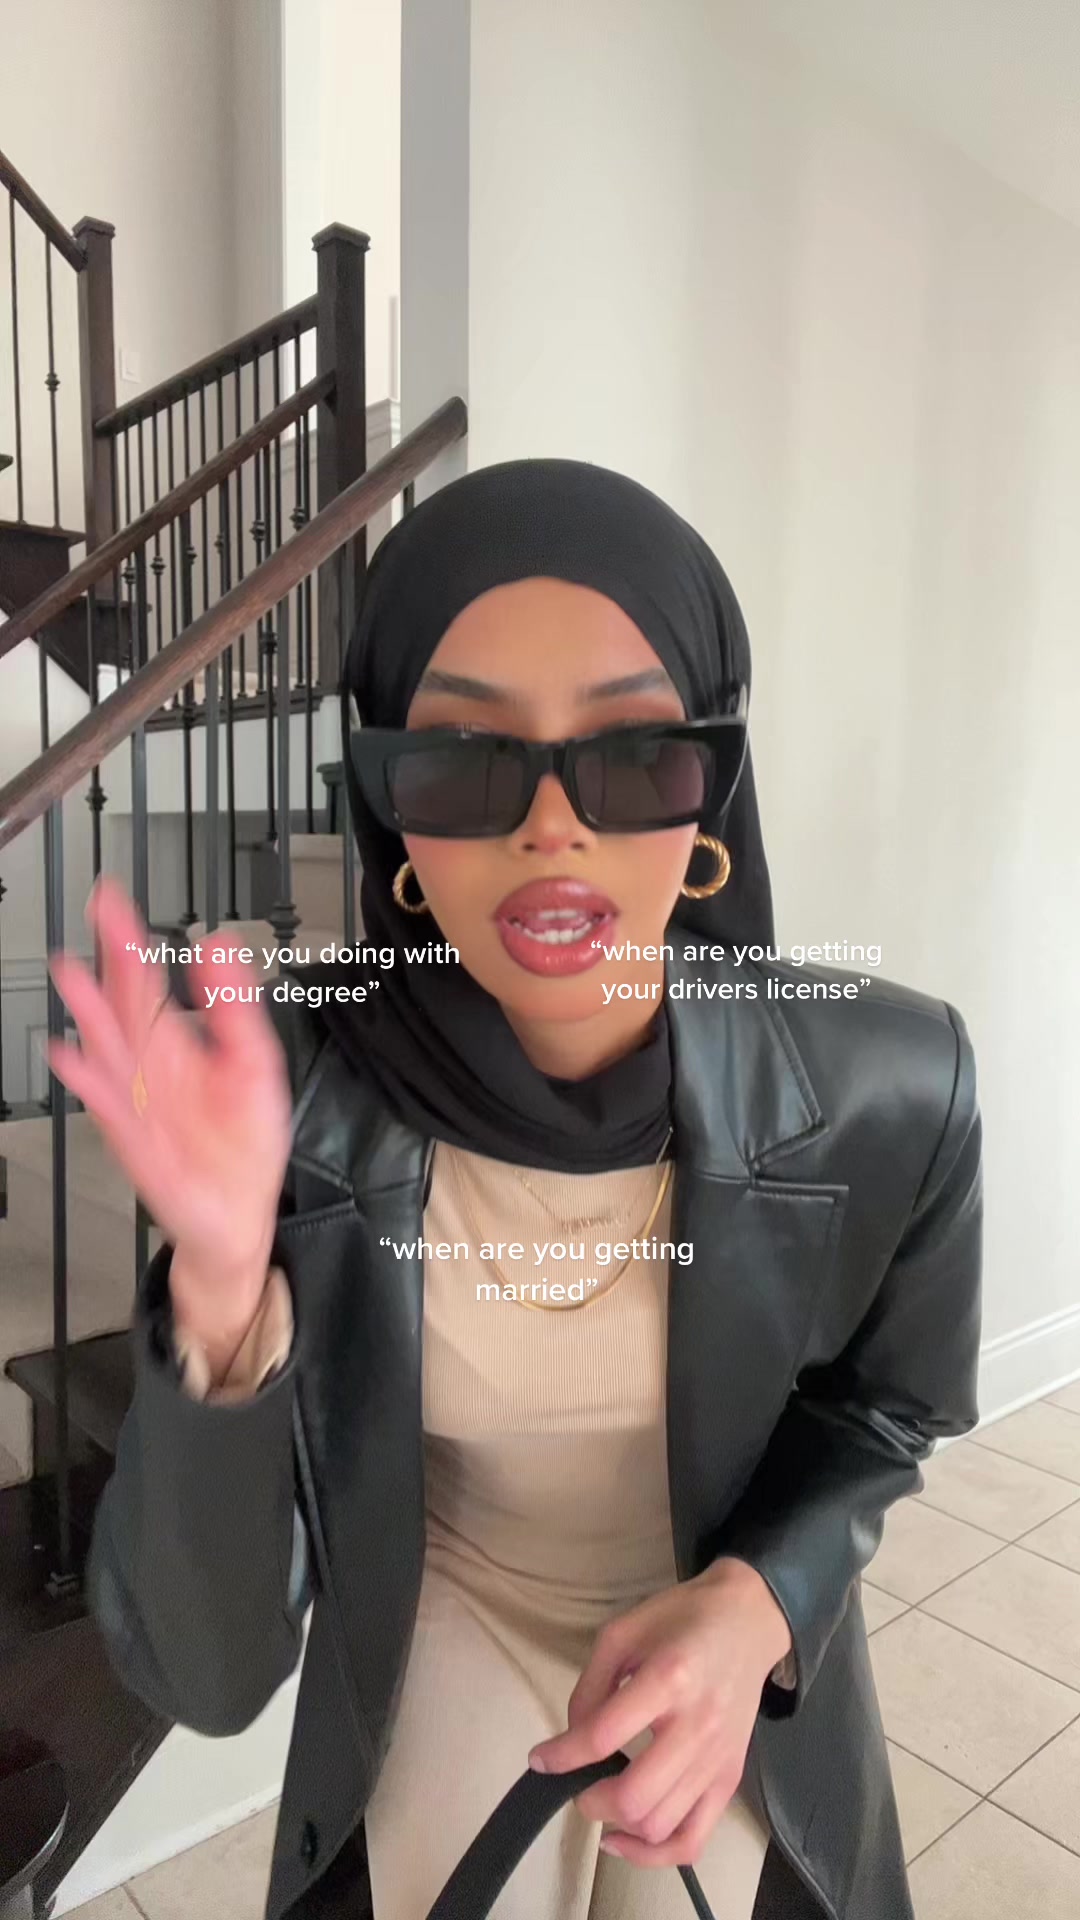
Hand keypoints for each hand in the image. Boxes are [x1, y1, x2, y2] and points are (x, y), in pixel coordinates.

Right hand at [44, 874, 292, 1339]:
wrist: (238, 1214)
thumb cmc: (244, 1145)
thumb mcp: (255, 1066)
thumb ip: (236, 1008)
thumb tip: (222, 949)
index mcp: (180, 1047)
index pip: (150, 985)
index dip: (132, 942)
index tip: (114, 903)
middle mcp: (151, 1068)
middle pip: (126, 1005)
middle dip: (112, 960)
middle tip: (96, 915)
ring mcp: (139, 1099)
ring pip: (110, 1047)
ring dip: (91, 1012)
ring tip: (72, 975)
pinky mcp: (136, 1136)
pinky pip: (109, 1103)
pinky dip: (90, 1082)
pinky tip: (69, 1057)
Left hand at [527, 1558, 791, 1868]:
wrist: (748, 1620)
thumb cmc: (682, 1618)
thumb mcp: (623, 1632)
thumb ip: (591, 1685)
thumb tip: (572, 1737)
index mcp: (667, 1678)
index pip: (602, 1736)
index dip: (561, 1755)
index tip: (539, 1760)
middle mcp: (696, 1726)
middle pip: (634, 1796)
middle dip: (590, 1801)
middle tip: (577, 1784)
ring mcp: (717, 1759)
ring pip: (659, 1825)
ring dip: (619, 1825)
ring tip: (603, 1801)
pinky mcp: (729, 1779)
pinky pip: (693, 1839)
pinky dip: (655, 1855)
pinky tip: (628, 1839)